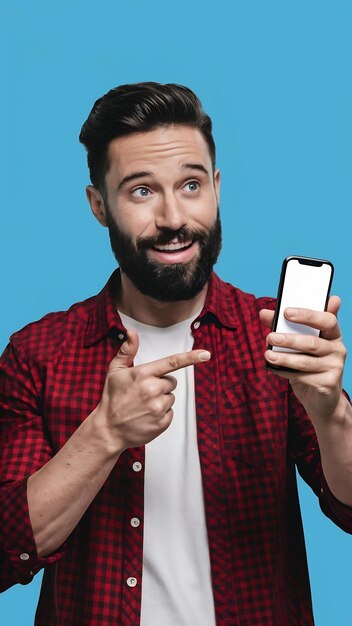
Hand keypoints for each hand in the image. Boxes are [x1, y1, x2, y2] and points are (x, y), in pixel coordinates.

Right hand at [95, 330, 210, 450]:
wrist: (108, 430)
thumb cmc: (112, 398)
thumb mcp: (115, 371)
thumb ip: (127, 351)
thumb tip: (132, 332)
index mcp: (143, 374)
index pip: (171, 362)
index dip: (191, 357)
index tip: (206, 354)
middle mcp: (152, 390)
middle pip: (172, 381)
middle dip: (161, 385)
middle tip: (143, 392)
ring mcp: (158, 407)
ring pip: (171, 397)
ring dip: (160, 400)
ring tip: (143, 405)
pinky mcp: (162, 423)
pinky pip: (170, 413)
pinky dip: (161, 414)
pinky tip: (146, 416)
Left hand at [259, 297, 346, 421]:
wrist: (322, 399)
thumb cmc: (309, 365)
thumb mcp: (299, 344)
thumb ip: (284, 327)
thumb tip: (263, 312)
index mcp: (333, 335)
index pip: (327, 320)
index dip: (308, 315)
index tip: (286, 312)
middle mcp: (338, 349)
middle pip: (312, 342)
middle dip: (289, 339)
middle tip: (270, 337)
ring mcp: (335, 367)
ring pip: (305, 361)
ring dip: (284, 358)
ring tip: (268, 355)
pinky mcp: (328, 384)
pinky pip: (302, 377)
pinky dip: (285, 372)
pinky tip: (273, 368)